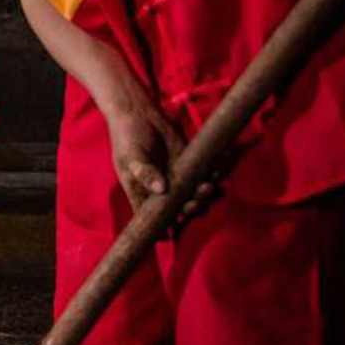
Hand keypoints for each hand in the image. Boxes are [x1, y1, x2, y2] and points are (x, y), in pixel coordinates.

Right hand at [101, 93, 214, 216]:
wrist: (139, 114)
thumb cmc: (127, 138)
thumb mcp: (131, 157)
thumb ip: (144, 173)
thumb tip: (161, 190)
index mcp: (142, 192)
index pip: (152, 216)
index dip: (163, 226)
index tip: (173, 230)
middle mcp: (161, 189)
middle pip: (180, 208)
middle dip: (192, 207)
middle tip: (197, 199)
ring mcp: (177, 177)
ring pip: (195, 193)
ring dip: (205, 194)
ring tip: (208, 185)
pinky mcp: (189, 163)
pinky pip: (205, 173)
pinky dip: (214, 174)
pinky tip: (217, 170)